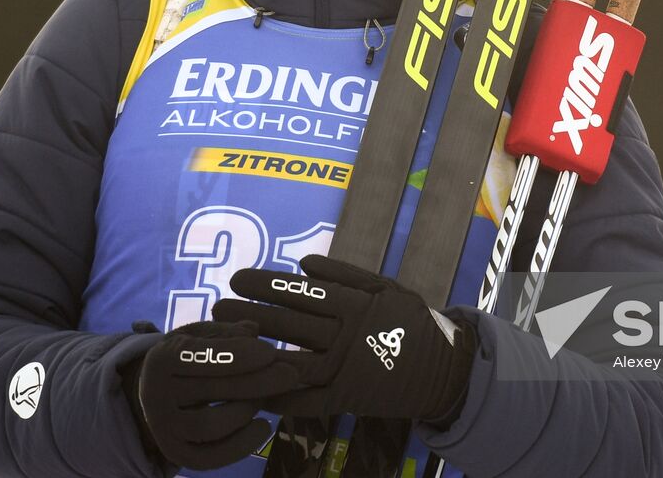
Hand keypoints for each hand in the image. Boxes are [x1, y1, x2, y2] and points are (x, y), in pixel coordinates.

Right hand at [129, 320, 297, 470]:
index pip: (202, 357)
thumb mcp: (201, 335)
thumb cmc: (189, 356)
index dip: (239, 355)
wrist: (158, 392)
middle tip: (290, 375)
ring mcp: (163, 427)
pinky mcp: (175, 452)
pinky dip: (241, 445)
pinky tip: (262, 427)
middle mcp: (154, 395)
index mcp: (162, 358)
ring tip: (263, 398)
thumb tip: (252, 331)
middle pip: (212, 392)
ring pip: (211, 425)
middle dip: (257, 382)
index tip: (270, 352)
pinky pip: (210, 457)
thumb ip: (226, 331)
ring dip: (246, 410)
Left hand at [211, 254, 475, 423]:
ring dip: (257, 352)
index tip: (238, 278)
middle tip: (218, 307)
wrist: (444, 369)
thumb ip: (346, 274)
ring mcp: (346, 369)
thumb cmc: (412, 322)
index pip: (302, 291)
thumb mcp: (387, 288)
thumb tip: (303, 263)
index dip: (267, 285)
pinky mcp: (347, 398)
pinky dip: (280, 397)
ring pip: (292, 360)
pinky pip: (307, 401)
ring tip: (227, 344)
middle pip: (289, 324)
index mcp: (356, 304)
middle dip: (250, 314)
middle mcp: (347, 336)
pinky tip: (253, 392)